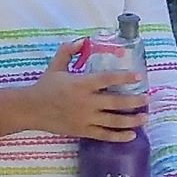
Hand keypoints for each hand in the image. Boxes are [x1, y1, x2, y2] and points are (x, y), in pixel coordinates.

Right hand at [30, 46, 146, 140]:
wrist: (29, 109)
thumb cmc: (45, 86)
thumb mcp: (56, 65)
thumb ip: (69, 51)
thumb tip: (83, 40)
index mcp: (82, 84)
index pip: (108, 79)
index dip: (125, 77)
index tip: (138, 76)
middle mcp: (86, 102)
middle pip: (117, 103)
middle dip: (135, 101)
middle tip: (146, 99)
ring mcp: (85, 118)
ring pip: (114, 121)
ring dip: (132, 120)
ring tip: (145, 117)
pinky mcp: (82, 131)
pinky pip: (104, 135)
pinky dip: (119, 137)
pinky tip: (131, 135)